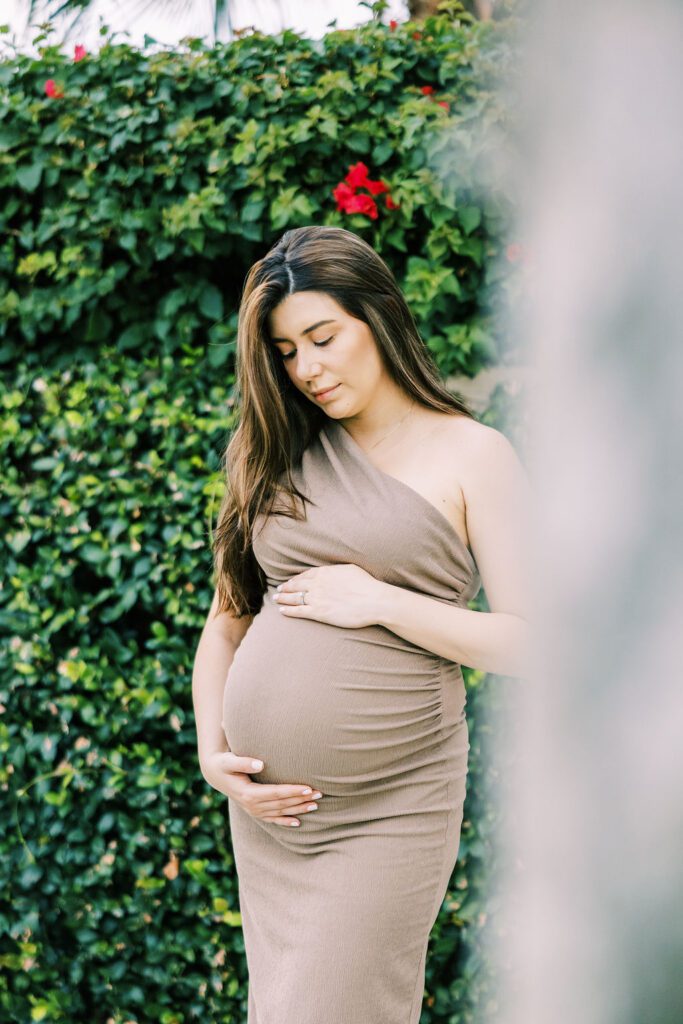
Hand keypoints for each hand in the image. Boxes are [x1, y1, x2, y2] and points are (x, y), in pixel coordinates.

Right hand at [200, 751, 322, 827]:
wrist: (215, 774)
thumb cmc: (224, 764)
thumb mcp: (229, 761)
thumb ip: (243, 762)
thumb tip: (260, 765)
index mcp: (248, 793)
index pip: (276, 793)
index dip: (292, 791)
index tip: (308, 787)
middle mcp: (252, 805)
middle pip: (281, 804)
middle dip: (301, 800)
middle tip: (319, 794)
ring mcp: (253, 810)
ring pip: (280, 812)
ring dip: (298, 809)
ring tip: (315, 805)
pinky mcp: (254, 811)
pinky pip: (272, 819)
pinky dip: (285, 821)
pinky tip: (298, 823)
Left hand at [272, 563, 385, 628]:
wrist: (373, 601)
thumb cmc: (366, 585)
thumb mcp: (350, 569)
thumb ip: (336, 570)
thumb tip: (332, 571)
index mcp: (325, 572)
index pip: (305, 575)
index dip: (296, 579)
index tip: (290, 582)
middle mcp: (317, 584)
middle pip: (296, 586)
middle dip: (286, 588)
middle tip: (279, 590)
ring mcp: (316, 598)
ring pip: (294, 598)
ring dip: (283, 598)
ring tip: (276, 599)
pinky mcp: (319, 612)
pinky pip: (299, 611)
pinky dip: (288, 611)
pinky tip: (282, 611)